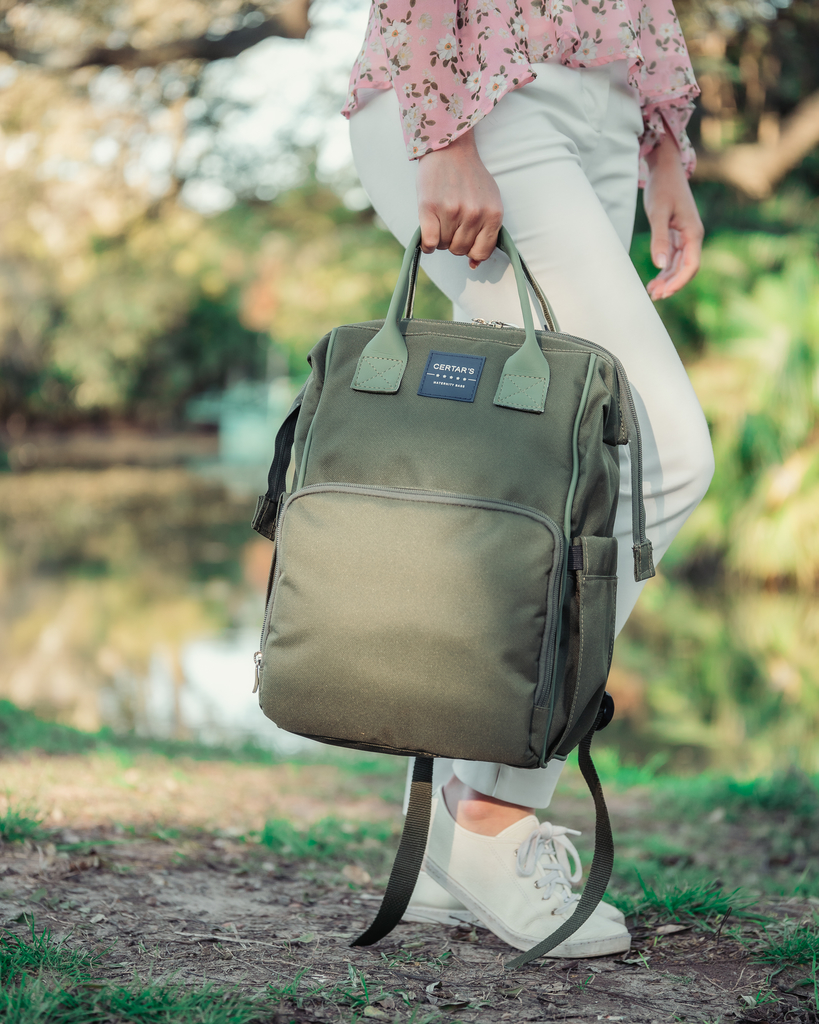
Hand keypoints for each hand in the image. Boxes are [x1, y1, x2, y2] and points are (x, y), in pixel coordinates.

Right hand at [416, 129, 502, 268]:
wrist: (449, 148)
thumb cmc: (468, 177)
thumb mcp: (488, 201)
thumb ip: (487, 231)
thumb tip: (475, 264)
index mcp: (493, 214)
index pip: (481, 252)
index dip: (470, 250)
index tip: (464, 239)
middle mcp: (475, 214)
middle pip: (460, 250)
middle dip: (453, 241)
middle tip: (450, 222)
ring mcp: (453, 211)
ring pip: (444, 246)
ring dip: (440, 239)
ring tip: (441, 219)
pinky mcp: (431, 207)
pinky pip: (430, 242)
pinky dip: (427, 244)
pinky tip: (428, 233)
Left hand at [643, 132, 703, 300]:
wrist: (664, 168)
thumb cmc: (663, 187)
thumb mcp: (658, 213)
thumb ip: (660, 239)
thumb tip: (661, 265)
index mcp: (693, 232)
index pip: (692, 265)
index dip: (680, 281)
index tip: (664, 292)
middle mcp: (692, 236)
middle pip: (686, 268)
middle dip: (672, 284)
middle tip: (654, 296)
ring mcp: (685, 236)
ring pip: (679, 265)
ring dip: (667, 279)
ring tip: (651, 292)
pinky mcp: (676, 234)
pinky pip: (673, 257)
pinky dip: (665, 269)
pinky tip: (654, 279)